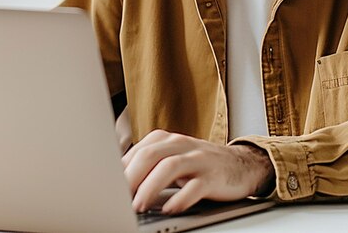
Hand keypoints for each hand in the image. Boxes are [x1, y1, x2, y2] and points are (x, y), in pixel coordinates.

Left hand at [122, 129, 274, 213]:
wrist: (240, 165)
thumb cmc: (198, 165)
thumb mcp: (172, 158)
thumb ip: (148, 166)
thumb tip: (117, 182)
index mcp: (167, 139)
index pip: (138, 151)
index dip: (121, 170)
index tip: (107, 188)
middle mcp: (182, 144)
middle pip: (151, 155)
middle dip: (131, 177)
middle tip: (117, 198)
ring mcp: (199, 159)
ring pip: (171, 167)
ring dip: (151, 187)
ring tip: (139, 206)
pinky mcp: (213, 176)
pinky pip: (196, 186)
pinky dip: (180, 197)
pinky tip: (170, 208)